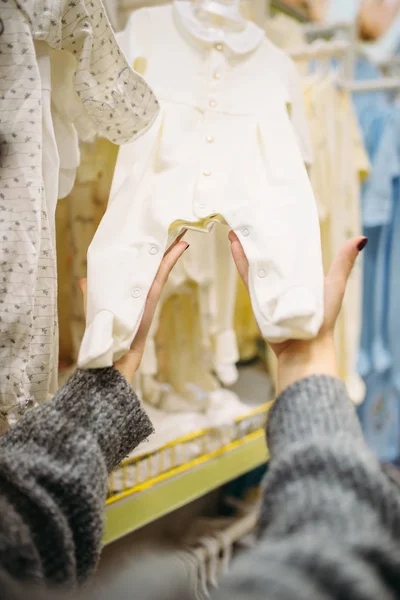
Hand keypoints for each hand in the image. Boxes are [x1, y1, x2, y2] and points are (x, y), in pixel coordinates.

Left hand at [80, 231, 188, 383]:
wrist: (113, 357)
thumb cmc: (105, 334)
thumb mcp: (96, 306)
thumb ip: (91, 291)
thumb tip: (83, 279)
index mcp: (131, 289)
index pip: (142, 265)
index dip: (150, 250)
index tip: (155, 233)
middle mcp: (142, 290)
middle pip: (155, 263)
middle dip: (165, 245)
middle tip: (176, 225)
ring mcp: (149, 293)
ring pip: (162, 266)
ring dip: (172, 249)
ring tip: (182, 231)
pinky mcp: (151, 298)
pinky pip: (162, 275)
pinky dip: (171, 260)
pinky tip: (180, 247)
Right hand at [229, 231, 367, 393]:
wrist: (305, 346)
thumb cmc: (324, 318)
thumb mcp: (335, 284)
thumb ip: (344, 263)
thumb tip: (361, 238)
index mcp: (301, 274)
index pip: (289, 249)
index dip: (280, 233)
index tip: (272, 216)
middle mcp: (284, 279)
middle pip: (269, 254)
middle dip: (259, 237)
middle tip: (251, 217)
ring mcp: (269, 288)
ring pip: (256, 262)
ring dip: (246, 246)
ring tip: (238, 227)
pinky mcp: (258, 298)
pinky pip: (248, 277)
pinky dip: (241, 262)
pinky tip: (235, 247)